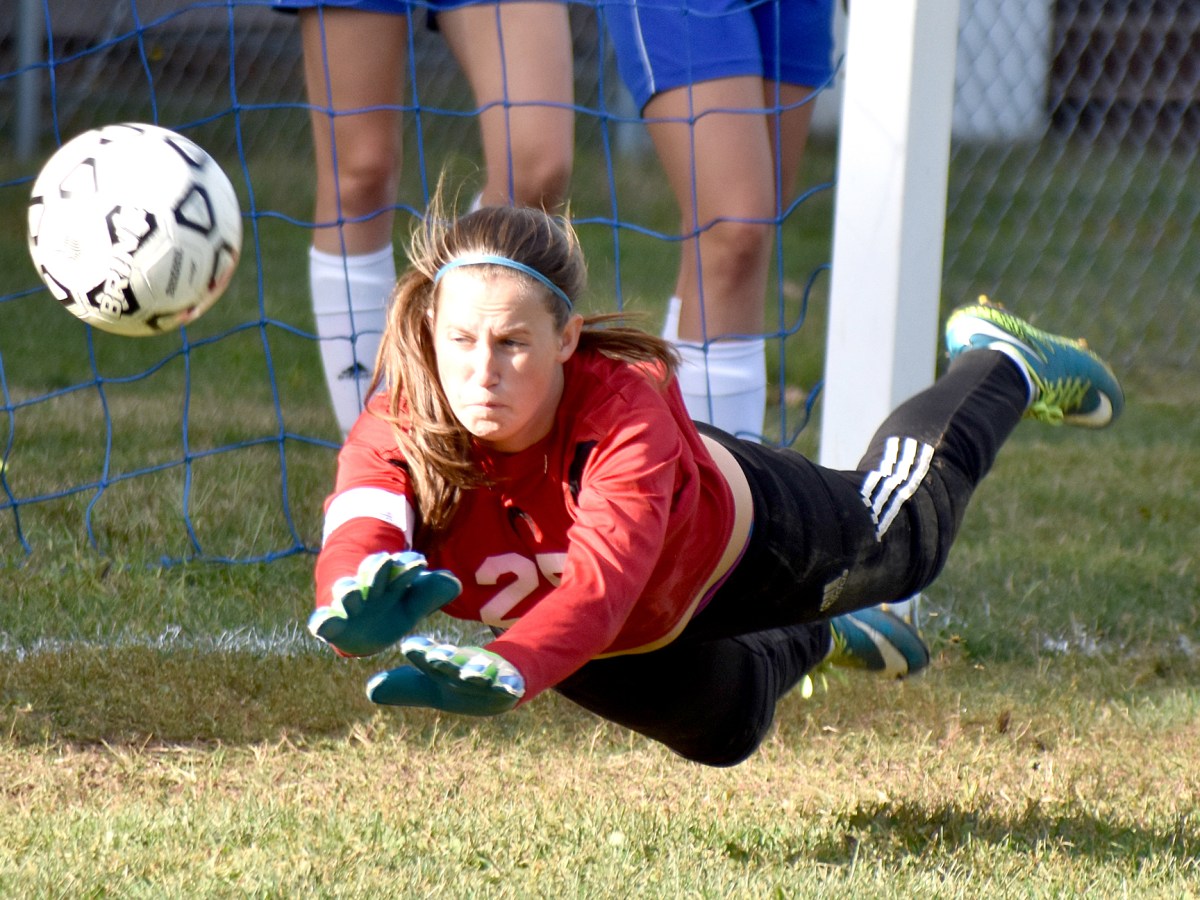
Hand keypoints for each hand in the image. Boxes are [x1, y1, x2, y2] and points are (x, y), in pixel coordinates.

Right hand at [308, 551, 460, 656]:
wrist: (363, 633)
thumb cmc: (391, 613)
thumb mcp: (412, 606)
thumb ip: (430, 595)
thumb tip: (454, 583)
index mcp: (389, 582)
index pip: (399, 568)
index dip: (408, 565)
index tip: (420, 562)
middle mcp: (368, 588)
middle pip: (372, 574)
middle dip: (378, 568)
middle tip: (385, 560)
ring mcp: (349, 604)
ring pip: (347, 592)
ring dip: (348, 590)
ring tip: (350, 590)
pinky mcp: (331, 623)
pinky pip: (324, 620)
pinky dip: (322, 620)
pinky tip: (323, 622)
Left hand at [365, 635, 524, 715]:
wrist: (500, 684)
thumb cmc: (458, 683)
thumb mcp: (431, 687)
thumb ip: (403, 688)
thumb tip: (370, 690)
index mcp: (444, 666)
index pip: (429, 659)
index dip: (420, 653)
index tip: (408, 645)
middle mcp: (464, 667)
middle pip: (454, 664)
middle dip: (445, 660)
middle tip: (434, 657)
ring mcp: (487, 675)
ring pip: (481, 673)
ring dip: (475, 672)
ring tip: (469, 674)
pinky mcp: (508, 684)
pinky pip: (509, 685)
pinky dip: (509, 686)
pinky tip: (511, 689)